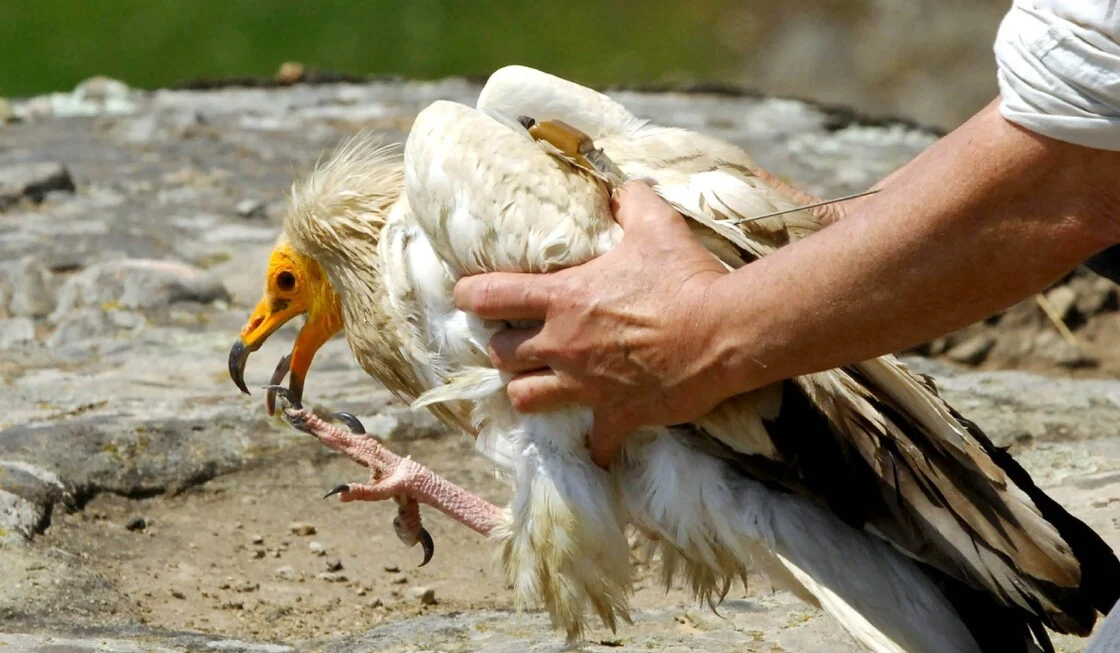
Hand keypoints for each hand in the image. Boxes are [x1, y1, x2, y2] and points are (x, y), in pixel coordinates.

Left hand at [454, 181, 735, 467]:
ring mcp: (586, 385)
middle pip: (501, 353)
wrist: (723, 331)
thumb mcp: (656, 226)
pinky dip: (594, 444)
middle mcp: (563, 344)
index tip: (465, 295)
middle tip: (518, 339)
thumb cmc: (685, 277)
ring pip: (525, 398)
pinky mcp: (617, 415)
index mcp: (564, 298)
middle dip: (503, 346)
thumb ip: (630, 202)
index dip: (468, 295)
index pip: (489, 296)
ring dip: (526, 390)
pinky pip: (594, 442)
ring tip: (538, 382)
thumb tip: (620, 188)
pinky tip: (598, 444)